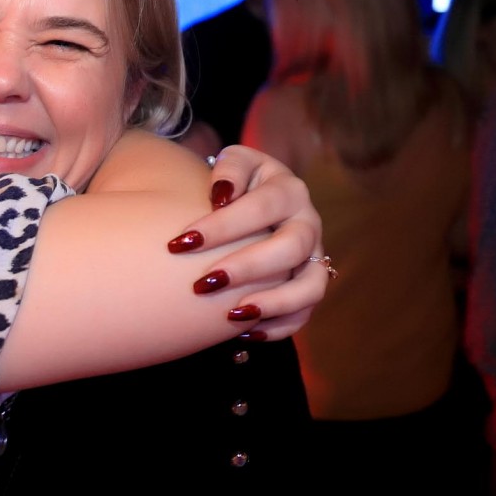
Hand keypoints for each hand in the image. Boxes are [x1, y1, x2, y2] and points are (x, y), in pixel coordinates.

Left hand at [168, 145, 328, 338]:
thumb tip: (221, 194)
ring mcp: (314, 257)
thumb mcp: (234, 162)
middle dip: (247, 268)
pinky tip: (244, 333)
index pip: (262, 206)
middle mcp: (308, 223)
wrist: (256, 199)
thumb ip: (229, 169)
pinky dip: (279, 327)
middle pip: (291, 248)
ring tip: (231, 316)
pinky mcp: (309, 284)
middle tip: (202, 283)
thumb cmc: (237, 182)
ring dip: (273, 303)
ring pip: (312, 286)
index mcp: (289, 190)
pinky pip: (305, 314)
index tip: (181, 243)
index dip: (223, 226)